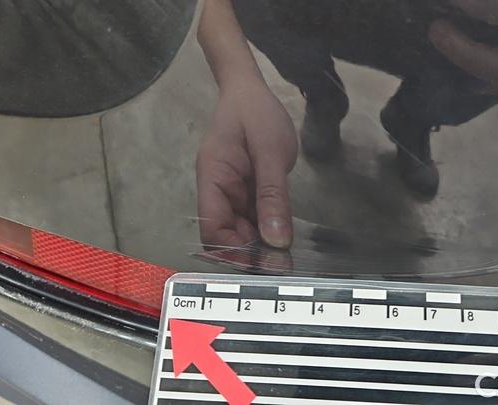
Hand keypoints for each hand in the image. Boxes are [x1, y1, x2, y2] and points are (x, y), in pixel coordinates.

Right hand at [196, 81, 297, 248]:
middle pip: (227, 234)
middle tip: (281, 264)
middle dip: (250, 251)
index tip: (261, 263)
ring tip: (287, 255)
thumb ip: (272, 196)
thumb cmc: (255, 112)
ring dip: (262, 241)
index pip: (211, 229)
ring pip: (244, 228)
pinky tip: (285, 235)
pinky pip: (257, 215)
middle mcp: (219, 191)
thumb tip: (277, 240)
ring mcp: (235, 191)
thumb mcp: (269, 152)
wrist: (252, 88)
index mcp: (213, 180)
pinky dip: (270, 226)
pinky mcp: (250, 189)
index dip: (231, 250)